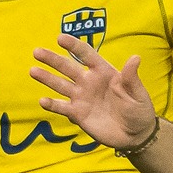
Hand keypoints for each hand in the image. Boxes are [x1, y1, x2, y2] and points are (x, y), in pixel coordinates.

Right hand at [31, 35, 157, 149]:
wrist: (134, 135)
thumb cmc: (138, 110)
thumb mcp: (138, 93)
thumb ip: (131, 78)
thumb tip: (135, 58)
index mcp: (103, 72)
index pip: (86, 55)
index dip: (73, 46)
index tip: (60, 38)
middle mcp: (88, 82)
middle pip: (67, 67)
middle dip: (52, 59)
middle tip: (37, 52)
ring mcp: (81, 98)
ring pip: (60, 85)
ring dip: (46, 78)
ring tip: (33, 71)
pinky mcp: (77, 114)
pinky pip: (62, 107)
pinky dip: (52, 105)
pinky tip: (42, 101)